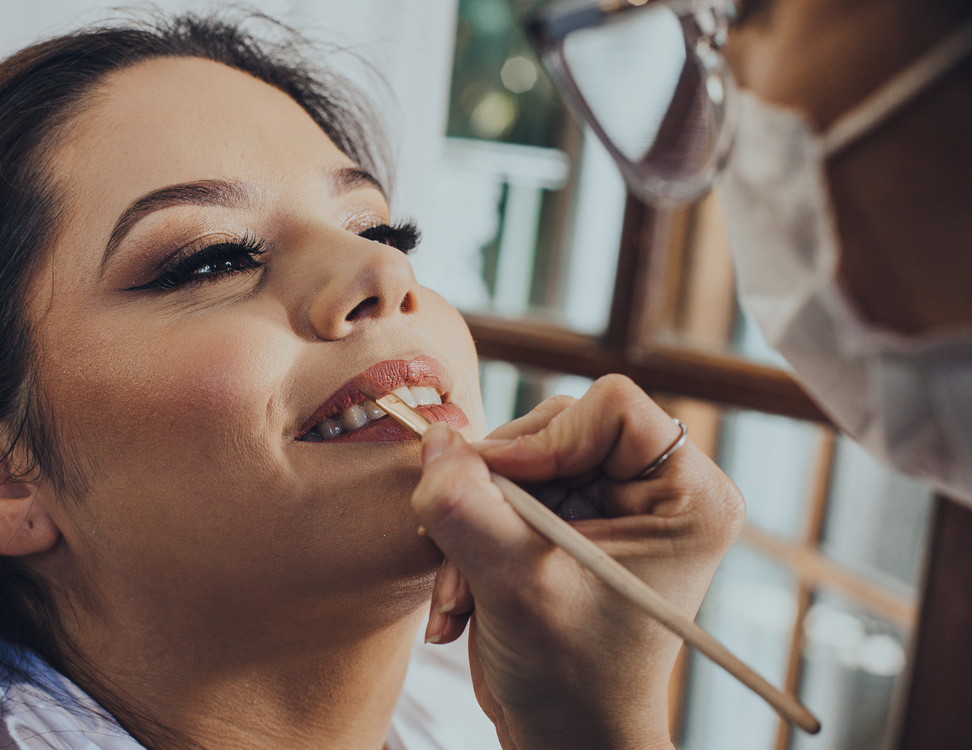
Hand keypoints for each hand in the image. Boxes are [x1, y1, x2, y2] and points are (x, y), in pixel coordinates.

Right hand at [413, 375, 744, 749]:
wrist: (567, 740)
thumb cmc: (572, 682)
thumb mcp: (515, 587)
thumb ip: (468, 507)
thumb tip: (436, 439)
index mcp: (686, 497)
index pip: (611, 407)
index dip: (546, 439)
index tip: (499, 491)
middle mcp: (654, 490)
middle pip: (554, 427)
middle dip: (496, 491)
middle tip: (464, 550)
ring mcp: (609, 504)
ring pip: (517, 460)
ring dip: (472, 521)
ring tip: (462, 591)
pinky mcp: (570, 521)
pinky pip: (503, 490)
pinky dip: (470, 534)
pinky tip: (463, 595)